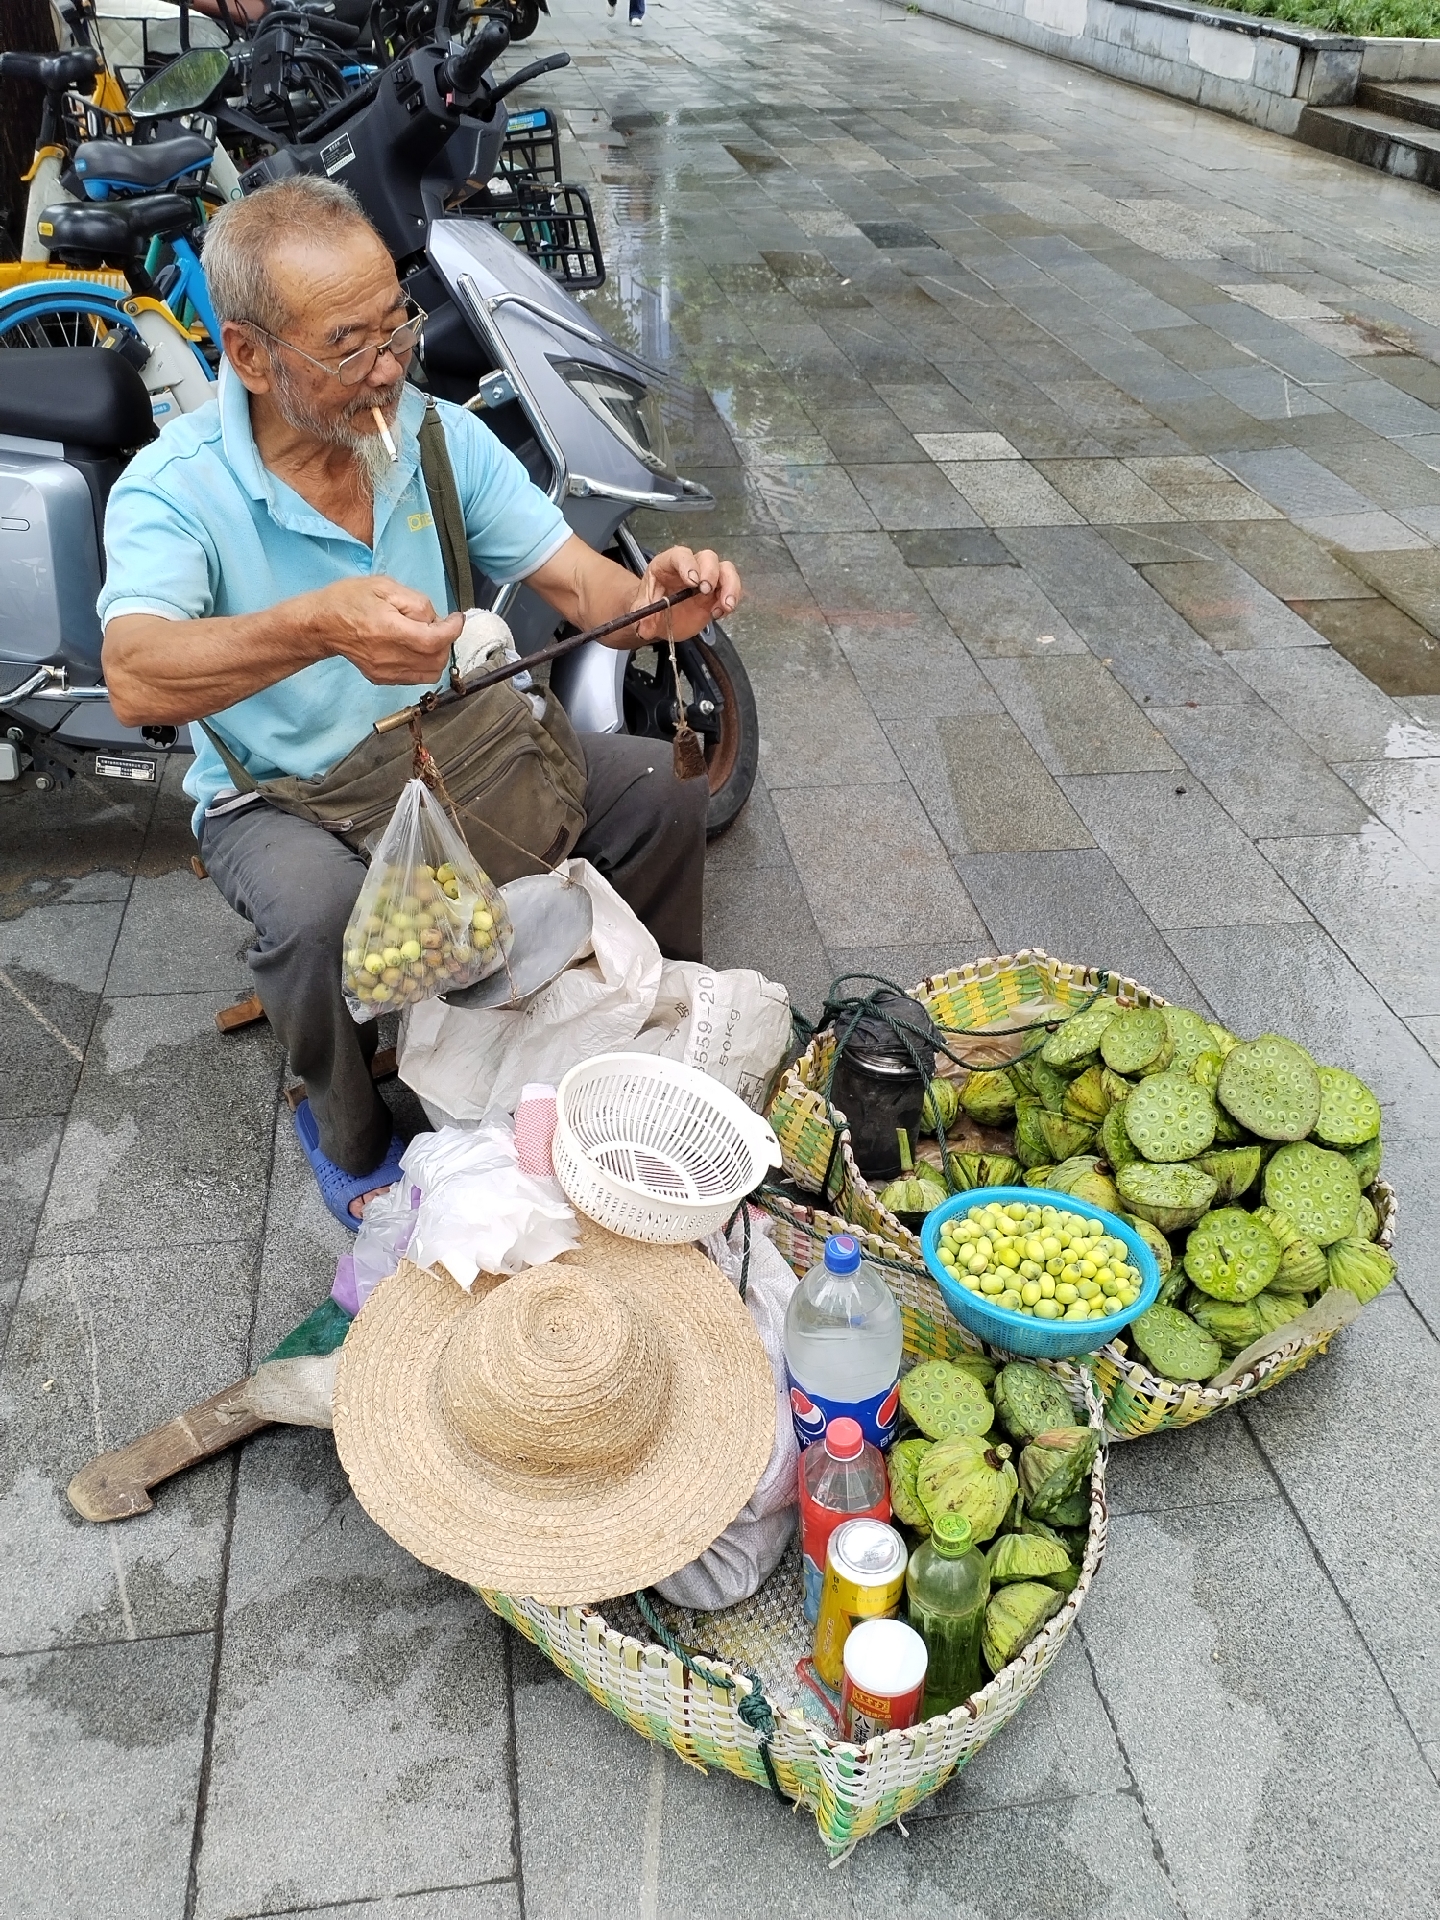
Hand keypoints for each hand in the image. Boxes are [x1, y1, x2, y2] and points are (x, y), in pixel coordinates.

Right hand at [303, 575, 462, 685]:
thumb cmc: (350, 599)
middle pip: (437, 660)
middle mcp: (389, 656)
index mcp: (389, 629)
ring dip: (437, 655)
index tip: (457, 619)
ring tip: (425, 637)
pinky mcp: (383, 679)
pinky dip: (424, 664)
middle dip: (445, 641)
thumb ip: (416, 602)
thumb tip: (436, 620)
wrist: (322, 624)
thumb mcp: (385, 586)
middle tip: (436, 624)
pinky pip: (417, 677)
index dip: (453, 630)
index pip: (434, 640)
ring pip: (431, 673)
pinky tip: (414, 647)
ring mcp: (386, 672)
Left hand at [630, 546, 741, 642]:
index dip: (688, 565)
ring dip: (730, 586)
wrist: (659, 617)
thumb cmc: (650, 605)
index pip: (681, 555)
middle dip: (711, 572)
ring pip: (726, 570)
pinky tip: (720, 613)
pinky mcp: (717, 594)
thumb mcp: (640, 610)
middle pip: (708, 558)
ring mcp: (707, 579)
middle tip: (706, 591)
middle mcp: (691, 567)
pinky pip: (731, 590)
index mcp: (668, 564)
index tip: (692, 581)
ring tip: (725, 605)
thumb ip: (642, 615)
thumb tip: (645, 626)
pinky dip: (731, 600)